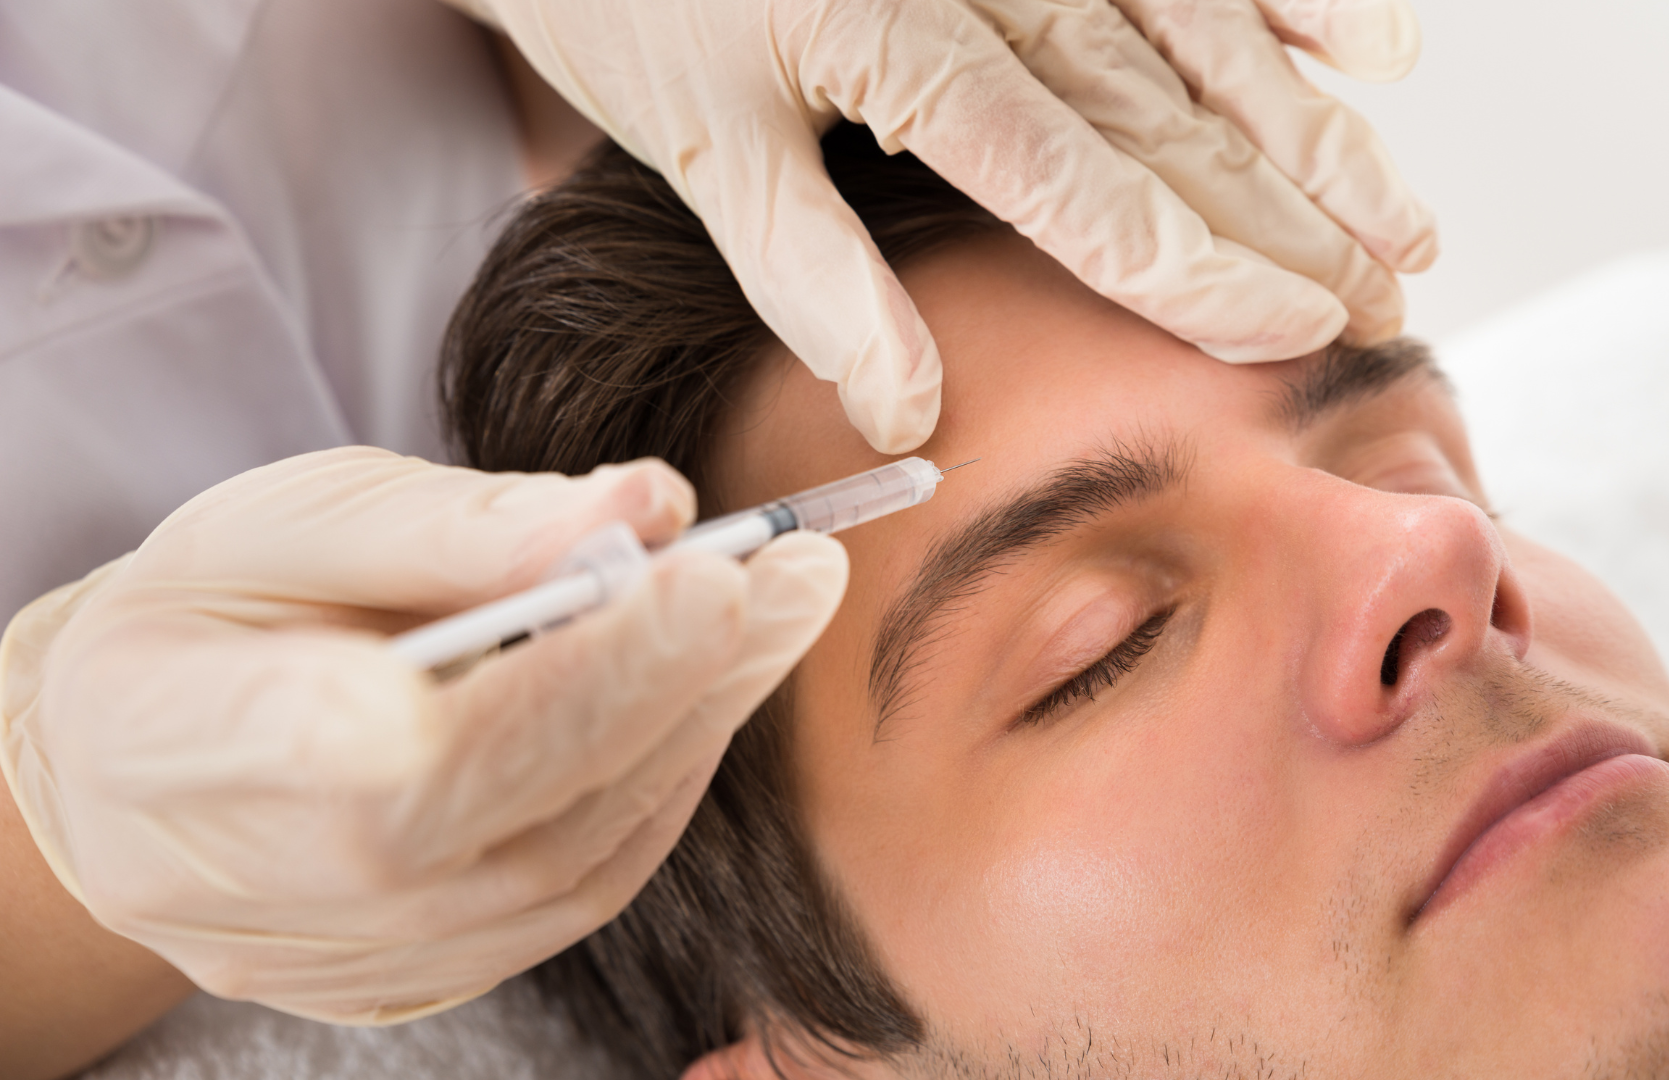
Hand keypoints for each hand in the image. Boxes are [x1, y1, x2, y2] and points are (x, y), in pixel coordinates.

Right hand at [0, 448, 846, 1022]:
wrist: (130, 767)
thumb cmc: (206, 619)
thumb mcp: (293, 520)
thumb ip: (463, 522)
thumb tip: (647, 504)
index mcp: (209, 750)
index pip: (422, 743)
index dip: (580, 674)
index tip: (712, 578)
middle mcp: (286, 892)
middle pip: (527, 814)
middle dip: (684, 684)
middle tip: (800, 574)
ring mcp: (361, 957)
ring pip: (575, 866)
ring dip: (694, 734)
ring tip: (770, 615)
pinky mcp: (419, 979)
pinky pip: (574, 898)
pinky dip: (654, 792)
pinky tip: (701, 699)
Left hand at [454, 0, 1434, 452]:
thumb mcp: (698, 140)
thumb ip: (812, 277)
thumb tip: (914, 412)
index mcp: (915, 53)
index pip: (1094, 192)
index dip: (1208, 274)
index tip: (1303, 334)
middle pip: (1179, 121)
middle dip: (1295, 223)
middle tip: (1389, 307)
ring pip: (1209, 35)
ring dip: (1317, 132)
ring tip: (1408, 219)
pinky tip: (1372, 40)